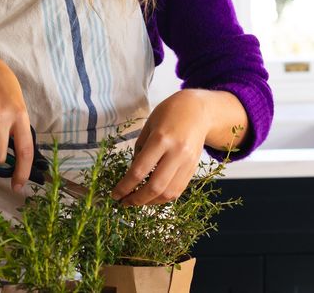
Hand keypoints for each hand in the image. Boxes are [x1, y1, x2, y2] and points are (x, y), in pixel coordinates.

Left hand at [110, 89, 211, 205]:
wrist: (198, 111)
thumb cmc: (169, 114)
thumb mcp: (149, 126)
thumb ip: (140, 150)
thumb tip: (132, 175)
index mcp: (161, 139)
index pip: (139, 170)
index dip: (124, 186)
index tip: (115, 194)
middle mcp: (176, 153)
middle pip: (155, 187)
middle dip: (136, 199)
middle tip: (124, 202)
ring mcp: (187, 163)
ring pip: (168, 193)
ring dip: (150, 202)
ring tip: (137, 201)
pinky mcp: (193, 169)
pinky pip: (178, 190)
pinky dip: (163, 198)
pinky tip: (152, 196)